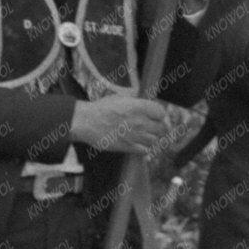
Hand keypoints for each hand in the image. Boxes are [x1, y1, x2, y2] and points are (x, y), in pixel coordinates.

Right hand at [69, 95, 191, 155]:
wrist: (87, 122)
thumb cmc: (102, 107)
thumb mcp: (121, 97)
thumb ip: (135, 100)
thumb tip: (143, 100)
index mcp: (140, 107)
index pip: (161, 113)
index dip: (160, 115)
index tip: (157, 117)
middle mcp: (140, 121)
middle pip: (160, 128)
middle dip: (159, 128)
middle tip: (155, 128)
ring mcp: (134, 135)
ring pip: (154, 140)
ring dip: (152, 139)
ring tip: (148, 137)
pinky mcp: (126, 147)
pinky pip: (144, 151)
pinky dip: (145, 149)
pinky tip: (141, 146)